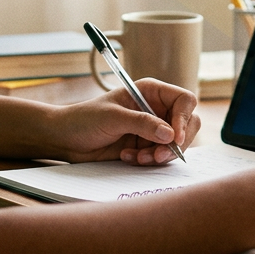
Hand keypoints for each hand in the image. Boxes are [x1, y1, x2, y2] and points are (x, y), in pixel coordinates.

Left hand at [45, 78, 199, 164]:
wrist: (66, 139)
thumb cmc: (84, 119)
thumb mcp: (113, 118)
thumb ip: (142, 124)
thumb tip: (170, 134)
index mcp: (151, 91)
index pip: (184, 101)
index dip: (184, 118)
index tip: (175, 138)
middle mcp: (156, 109)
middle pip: (188, 124)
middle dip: (176, 143)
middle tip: (159, 155)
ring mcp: (152, 129)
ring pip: (175, 145)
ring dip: (159, 155)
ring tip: (137, 157)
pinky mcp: (146, 147)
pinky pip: (160, 157)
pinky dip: (148, 161)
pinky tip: (128, 157)